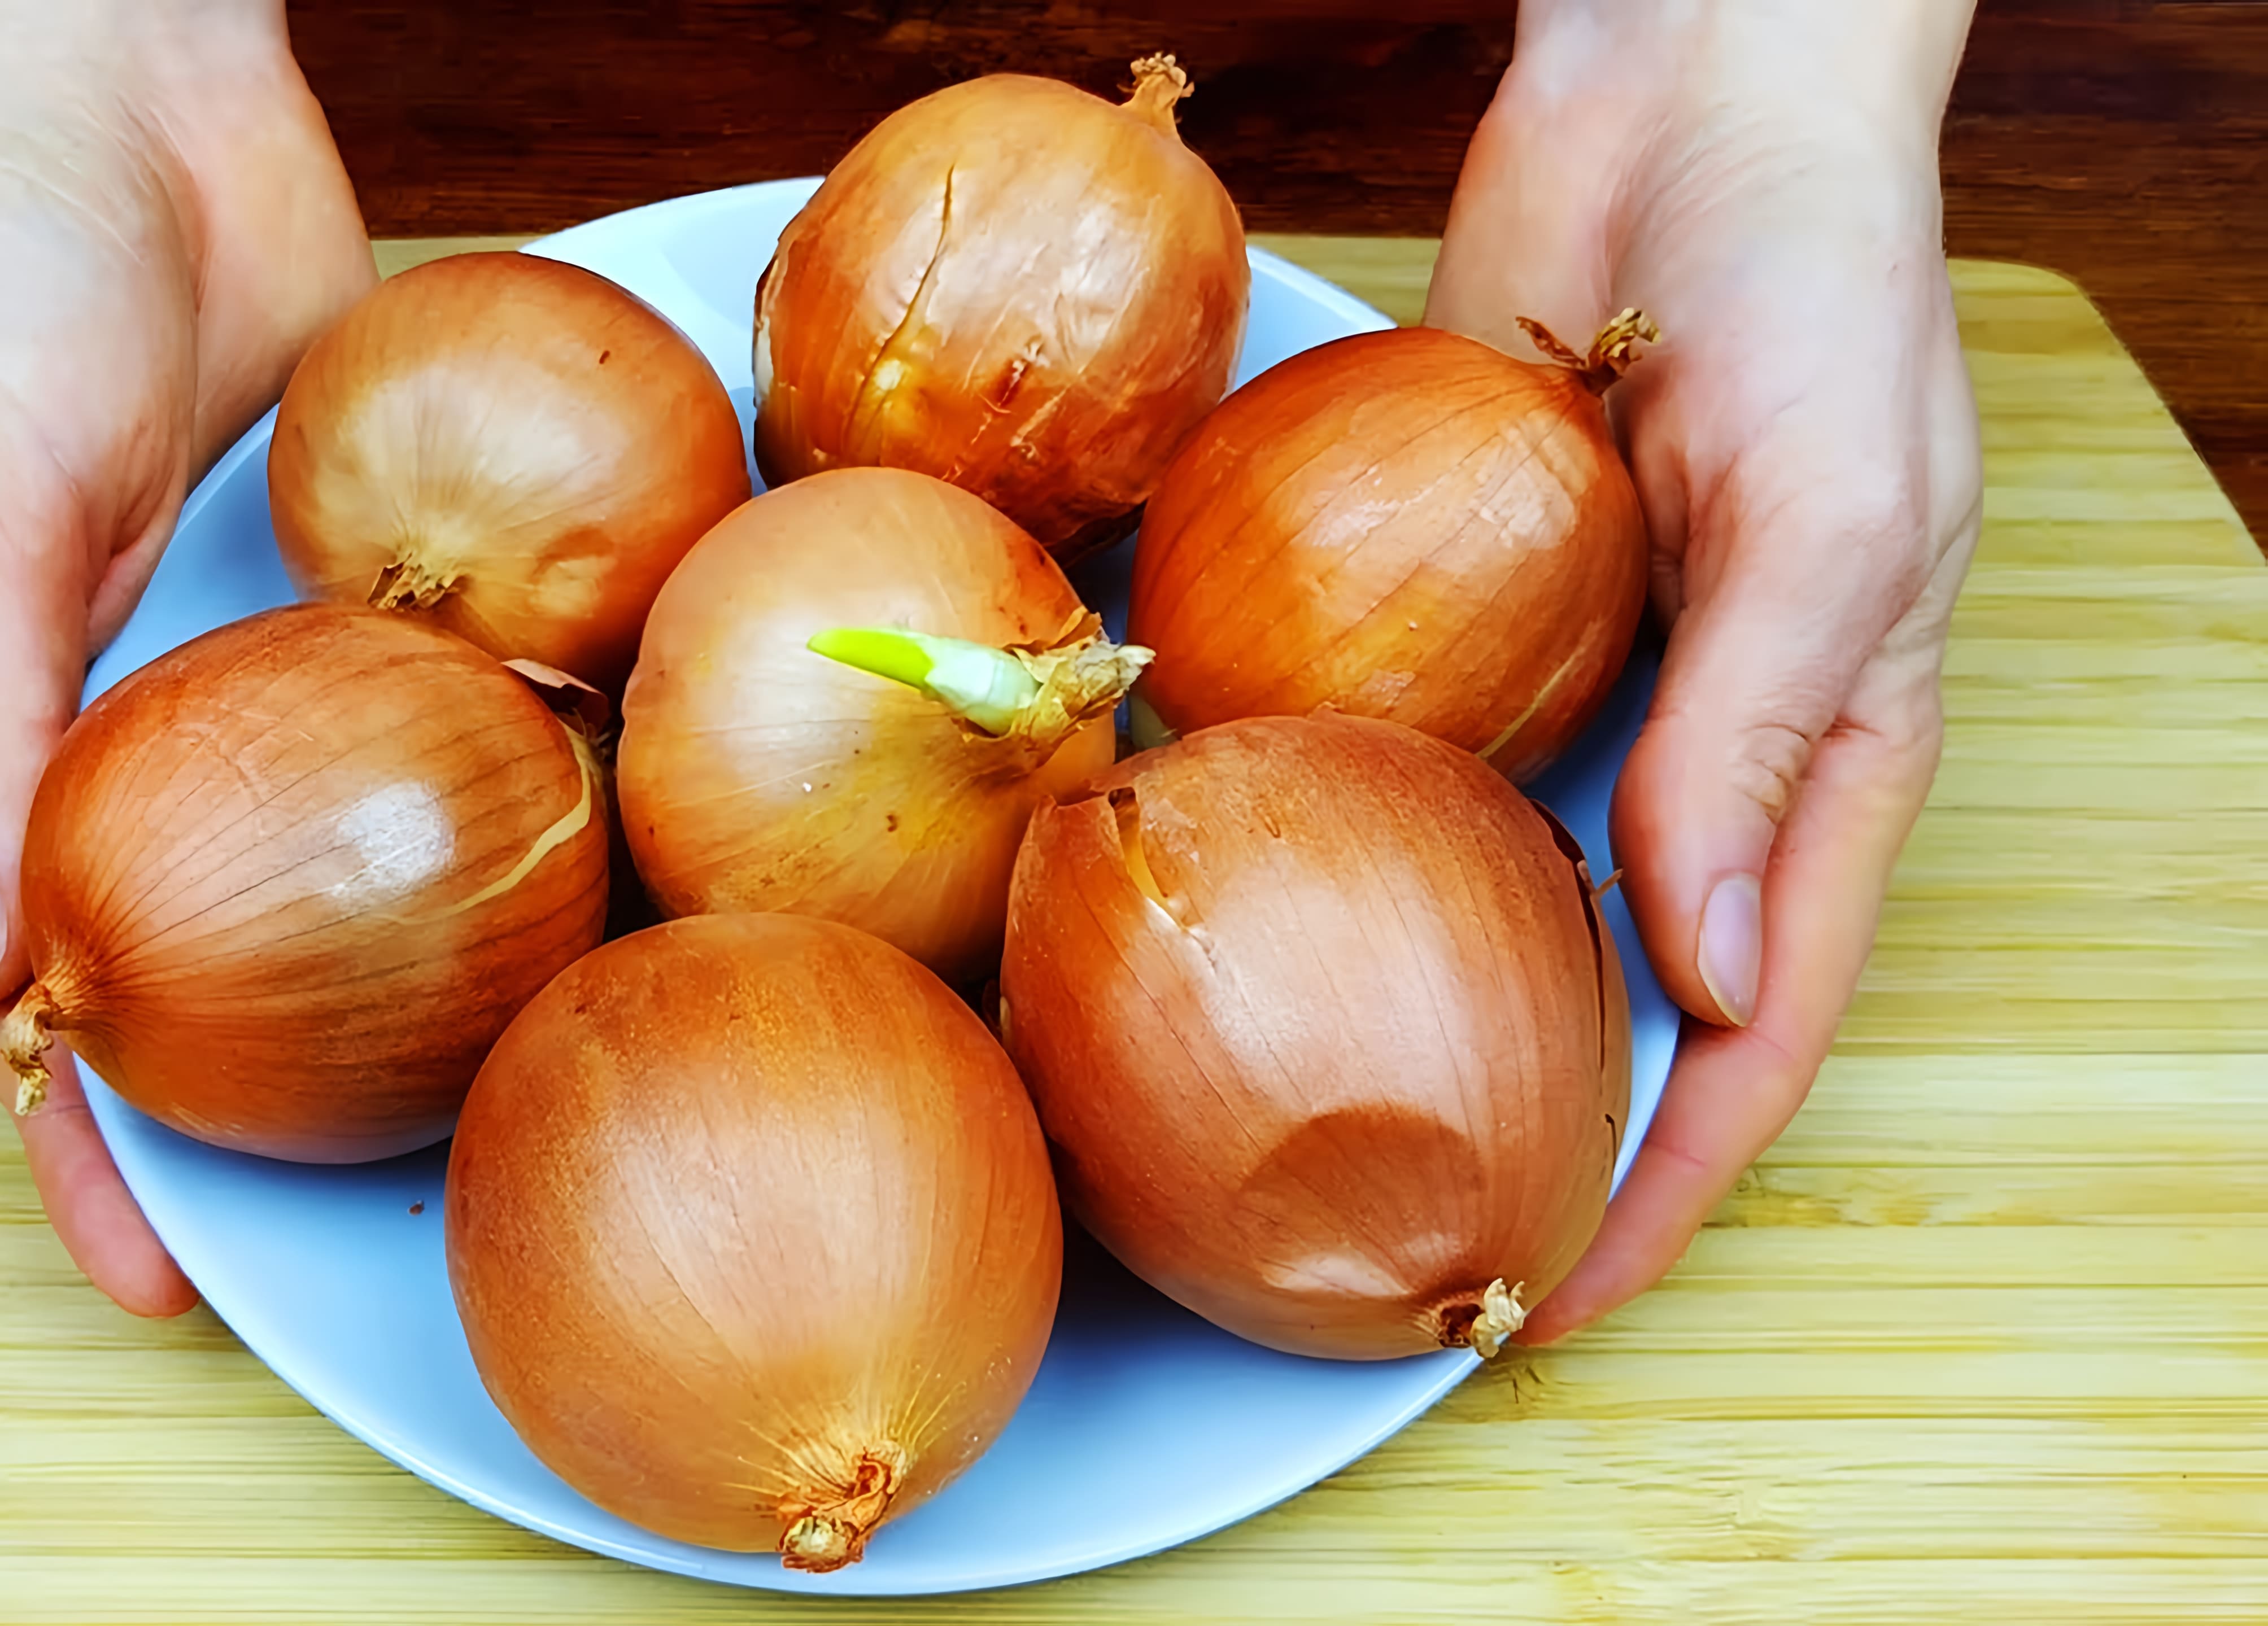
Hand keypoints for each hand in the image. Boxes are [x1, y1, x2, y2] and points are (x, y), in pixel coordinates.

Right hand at [0, 0, 375, 1312]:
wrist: (134, 88)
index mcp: (9, 734)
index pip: (40, 991)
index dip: (91, 1148)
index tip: (162, 1283)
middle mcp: (145, 720)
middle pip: (206, 953)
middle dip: (267, 1097)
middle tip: (373, 1225)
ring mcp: (264, 658)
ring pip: (332, 851)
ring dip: (400, 964)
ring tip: (499, 1088)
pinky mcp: (365, 575)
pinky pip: (428, 705)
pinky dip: (482, 783)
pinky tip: (578, 861)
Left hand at [1425, 0, 1982, 1340]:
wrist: (1686, 103)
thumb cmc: (1815, 292)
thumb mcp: (1834, 526)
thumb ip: (1760, 750)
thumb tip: (1705, 979)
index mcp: (1822, 761)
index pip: (1747, 1027)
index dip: (1660, 1183)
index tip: (1549, 1301)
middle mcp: (1688, 750)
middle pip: (1607, 998)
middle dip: (1521, 1133)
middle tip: (1395, 1256)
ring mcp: (1564, 685)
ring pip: (1486, 895)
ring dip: (1408, 1006)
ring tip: (1295, 1131)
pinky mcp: (1454, 608)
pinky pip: (1392, 748)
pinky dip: (1331, 827)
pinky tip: (1236, 899)